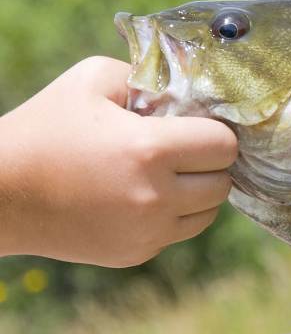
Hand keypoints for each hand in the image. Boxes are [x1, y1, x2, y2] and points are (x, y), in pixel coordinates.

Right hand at [0, 56, 237, 266]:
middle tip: (181, 152)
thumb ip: (147, 79)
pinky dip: (172, 216)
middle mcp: (156, 197)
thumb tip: (185, 94)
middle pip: (223, 183)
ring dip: (197, 193)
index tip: (194, 127)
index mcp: (150, 150)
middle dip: (208, 164)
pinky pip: (179, 233)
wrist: (2, 192)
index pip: (224, 145)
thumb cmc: (45, 128)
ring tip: (165, 175)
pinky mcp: (138, 254)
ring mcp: (149, 232)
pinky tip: (141, 197)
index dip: (214, 132)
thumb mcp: (90, 79)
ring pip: (209, 213)